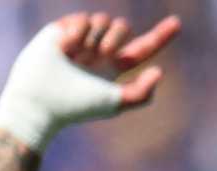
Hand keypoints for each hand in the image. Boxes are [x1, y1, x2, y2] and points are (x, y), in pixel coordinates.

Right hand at [0, 12, 181, 148]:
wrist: (40, 100)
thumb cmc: (77, 106)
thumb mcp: (114, 103)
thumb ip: (142, 94)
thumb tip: (159, 71)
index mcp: (115, 67)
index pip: (142, 48)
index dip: (160, 36)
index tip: (177, 23)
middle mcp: (100, 51)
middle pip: (123, 27)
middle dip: (116, 37)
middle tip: (103, 52)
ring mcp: (82, 39)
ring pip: (104, 19)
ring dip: (96, 37)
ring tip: (78, 54)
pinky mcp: (62, 29)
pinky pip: (84, 18)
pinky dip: (78, 33)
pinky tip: (64, 48)